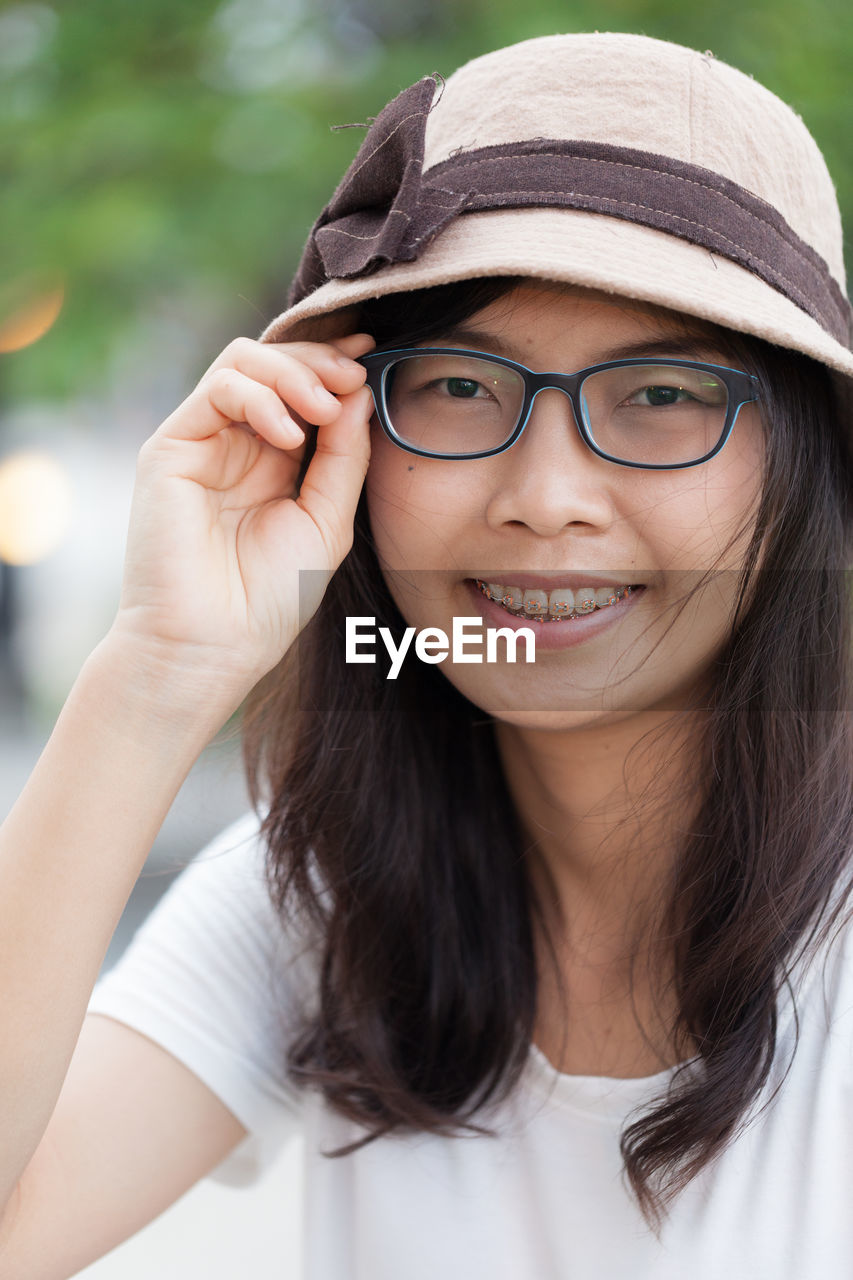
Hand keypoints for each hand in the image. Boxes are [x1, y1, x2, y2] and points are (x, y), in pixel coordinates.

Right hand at [109, 331, 374, 697]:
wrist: (213, 645)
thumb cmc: (270, 598)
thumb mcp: (328, 521)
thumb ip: (345, 458)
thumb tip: (359, 391)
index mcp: (276, 461)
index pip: (303, 387)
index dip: (337, 364)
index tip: (375, 355)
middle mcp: (237, 443)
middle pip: (275, 361)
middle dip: (321, 360)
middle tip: (353, 378)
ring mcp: (203, 442)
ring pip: (245, 362)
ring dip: (294, 372)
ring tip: (325, 409)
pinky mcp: (171, 447)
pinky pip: (218, 388)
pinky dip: (260, 397)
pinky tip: (289, 438)